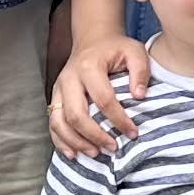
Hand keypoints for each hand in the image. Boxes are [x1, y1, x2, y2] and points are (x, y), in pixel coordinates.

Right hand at [48, 32, 153, 155]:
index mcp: (89, 66)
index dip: (118, 119)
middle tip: (112, 148)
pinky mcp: (55, 98)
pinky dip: (61, 141)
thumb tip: (139, 96)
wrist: (93, 40)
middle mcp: (69, 79)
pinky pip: (52, 124)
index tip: (133, 133)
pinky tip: (73, 154)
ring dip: (76, 142)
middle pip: (76, 114)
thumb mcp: (134, 51)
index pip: (103, 99)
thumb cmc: (116, 48)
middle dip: (94, 135)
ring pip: (59, 122)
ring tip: (95, 154)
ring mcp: (58, 89)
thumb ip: (140, 71)